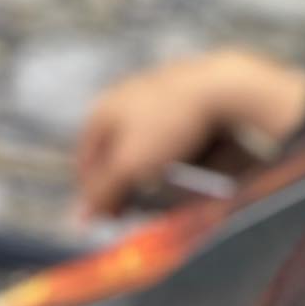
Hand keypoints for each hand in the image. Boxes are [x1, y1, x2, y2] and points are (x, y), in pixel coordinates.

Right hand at [71, 48, 304, 220]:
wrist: (224, 87)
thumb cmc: (170, 125)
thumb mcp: (129, 165)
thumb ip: (102, 191)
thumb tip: (80, 218)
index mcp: (103, 108)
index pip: (86, 161)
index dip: (95, 193)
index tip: (110, 217)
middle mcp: (125, 93)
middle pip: (114, 149)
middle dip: (122, 179)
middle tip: (134, 204)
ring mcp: (155, 88)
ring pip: (141, 138)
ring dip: (145, 164)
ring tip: (159, 186)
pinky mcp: (185, 89)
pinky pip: (168, 126)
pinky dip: (169, 147)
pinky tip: (183, 160)